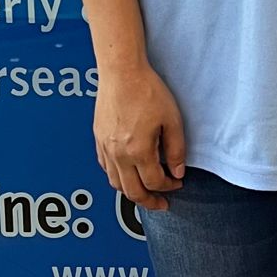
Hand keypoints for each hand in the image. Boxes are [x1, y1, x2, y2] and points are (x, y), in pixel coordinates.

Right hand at [93, 60, 185, 211]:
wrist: (121, 72)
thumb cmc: (146, 90)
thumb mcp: (172, 120)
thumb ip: (176, 150)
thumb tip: (177, 171)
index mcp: (138, 151)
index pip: (154, 182)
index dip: (169, 187)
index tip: (177, 182)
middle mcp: (118, 154)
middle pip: (132, 192)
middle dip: (149, 201)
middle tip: (161, 203)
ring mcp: (106, 148)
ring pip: (115, 183)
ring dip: (131, 192)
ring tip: (144, 192)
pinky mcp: (98, 139)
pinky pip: (105, 168)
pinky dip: (116, 177)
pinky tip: (126, 173)